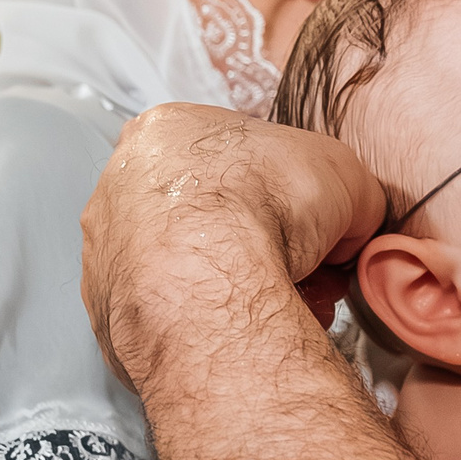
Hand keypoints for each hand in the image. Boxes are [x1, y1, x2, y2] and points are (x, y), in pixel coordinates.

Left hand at [80, 103, 386, 392]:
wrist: (208, 275)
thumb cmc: (262, 204)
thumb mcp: (344, 174)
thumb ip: (350, 194)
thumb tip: (354, 224)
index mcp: (169, 131)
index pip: (234, 162)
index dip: (286, 198)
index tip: (310, 228)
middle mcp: (123, 184)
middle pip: (210, 218)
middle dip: (264, 248)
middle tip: (303, 272)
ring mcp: (107, 248)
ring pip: (186, 270)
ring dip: (237, 287)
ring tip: (280, 305)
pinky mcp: (106, 307)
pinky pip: (165, 316)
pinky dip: (205, 323)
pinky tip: (239, 328)